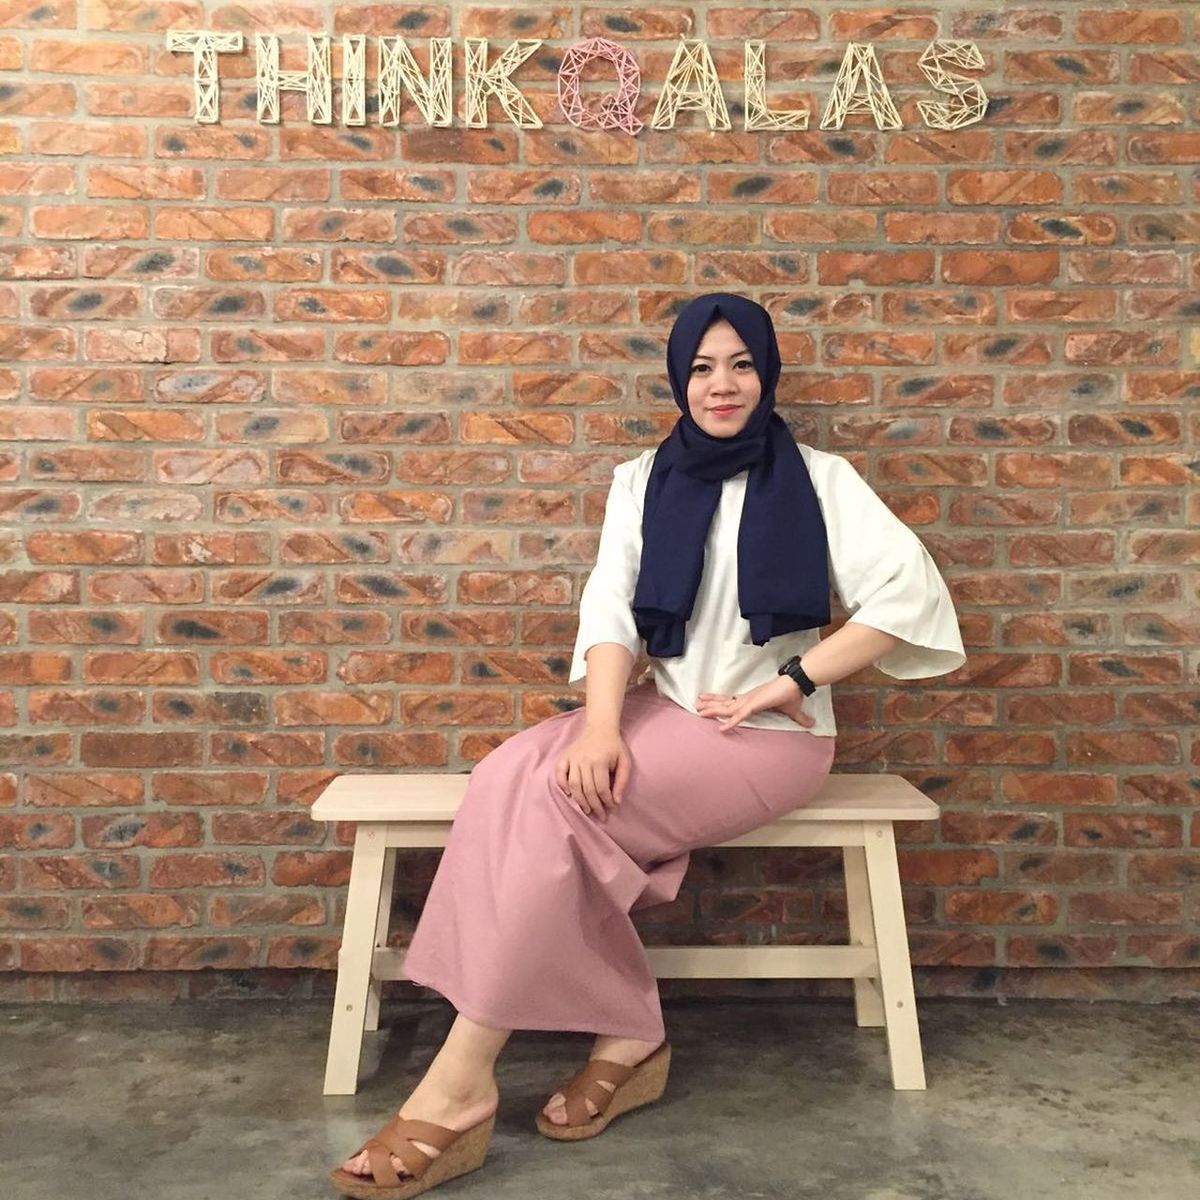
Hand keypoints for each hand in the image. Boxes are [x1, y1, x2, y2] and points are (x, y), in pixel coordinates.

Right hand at [553, 728, 630, 821]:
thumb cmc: (614, 746)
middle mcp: (584, 760)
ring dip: (579, 800)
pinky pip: (559, 773)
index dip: (607, 802)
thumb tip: (616, 801)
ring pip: (573, 785)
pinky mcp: (565, 756)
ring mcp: (573, 758)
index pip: (602, 788)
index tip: (611, 808)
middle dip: (594, 806)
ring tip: (586, 810)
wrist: (600, 727)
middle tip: (600, 815)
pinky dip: (562, 785)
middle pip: (587, 790)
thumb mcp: (624, 761)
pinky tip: (569, 794)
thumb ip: (622, 781)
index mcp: (600, 761)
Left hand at [697, 676, 815, 732]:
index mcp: (753, 699)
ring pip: (728, 708)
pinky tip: (721, 729)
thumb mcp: (793, 711)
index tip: (709, 703)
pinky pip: (740, 715)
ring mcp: (750, 701)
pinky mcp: (755, 704)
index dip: (720, 701)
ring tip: (698, 710)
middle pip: (725, 703)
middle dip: (711, 704)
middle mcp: (748, 699)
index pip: (733, 701)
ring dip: (713, 710)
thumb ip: (799, 718)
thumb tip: (811, 723)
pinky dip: (731, 722)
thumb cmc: (792, 694)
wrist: (796, 684)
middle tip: (696, 705)